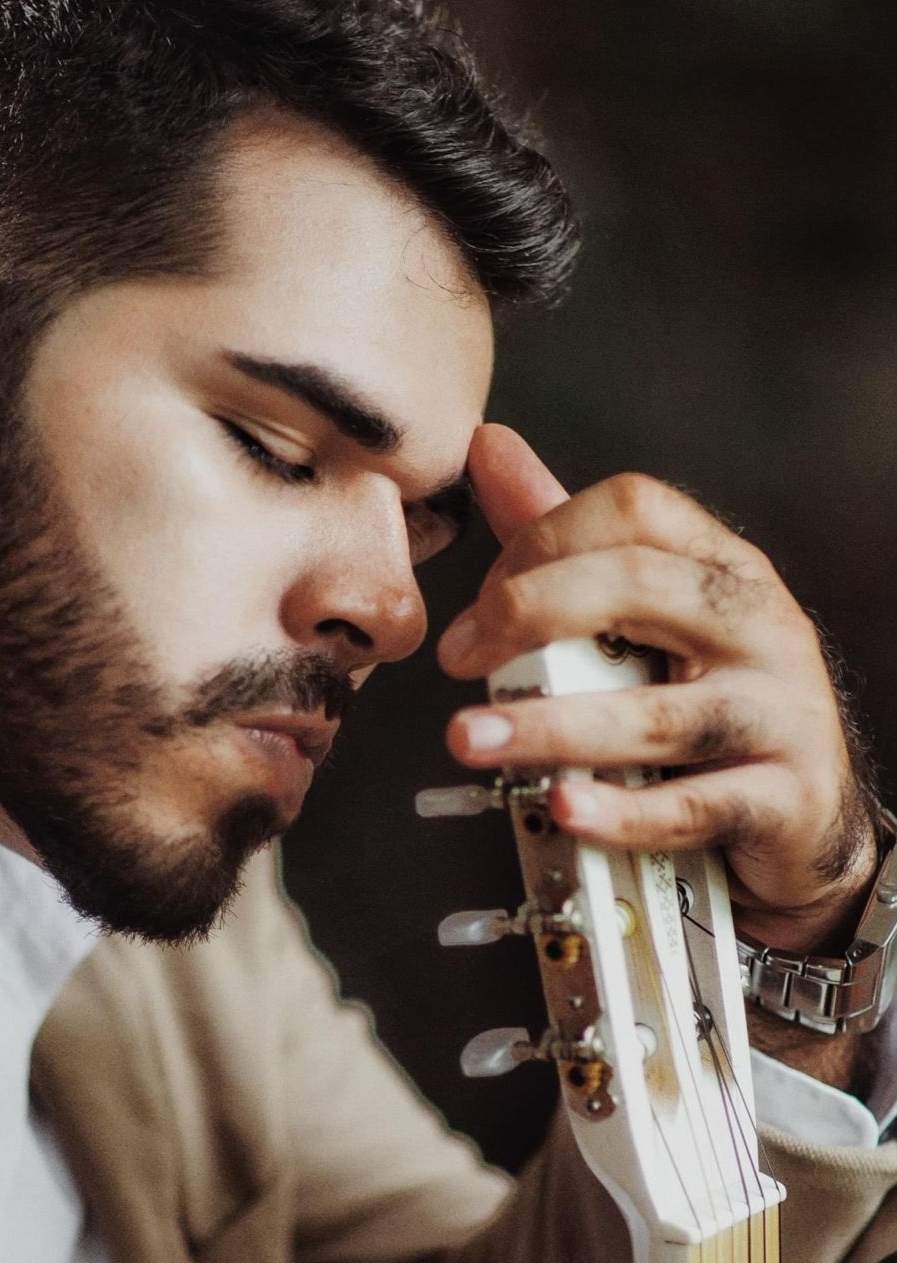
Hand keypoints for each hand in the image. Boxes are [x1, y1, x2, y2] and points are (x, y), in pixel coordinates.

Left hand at [437, 423, 876, 955]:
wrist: (804, 816)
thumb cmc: (704, 699)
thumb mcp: (642, 613)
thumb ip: (563, 537)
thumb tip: (487, 446)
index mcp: (720, 566)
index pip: (633, 509)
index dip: (541, 541)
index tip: (479, 600)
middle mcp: (759, 625)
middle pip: (640, 585)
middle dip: (530, 613)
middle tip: (459, 657)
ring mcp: (781, 712)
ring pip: (657, 711)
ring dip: (549, 727)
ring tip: (471, 738)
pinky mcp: (785, 800)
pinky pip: (693, 807)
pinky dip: (621, 813)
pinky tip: (565, 807)